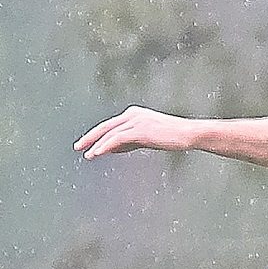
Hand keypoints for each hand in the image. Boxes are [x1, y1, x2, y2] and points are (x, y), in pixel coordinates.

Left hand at [74, 106, 194, 158]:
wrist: (188, 133)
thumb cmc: (172, 136)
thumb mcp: (147, 138)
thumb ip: (130, 142)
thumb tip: (113, 149)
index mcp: (134, 114)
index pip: (111, 125)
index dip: (97, 135)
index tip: (87, 143)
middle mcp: (132, 115)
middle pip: (105, 126)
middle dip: (90, 137)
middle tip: (78, 146)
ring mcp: (136, 121)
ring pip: (109, 133)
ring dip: (95, 144)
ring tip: (87, 154)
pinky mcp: (139, 130)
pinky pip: (117, 139)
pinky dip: (105, 146)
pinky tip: (97, 153)